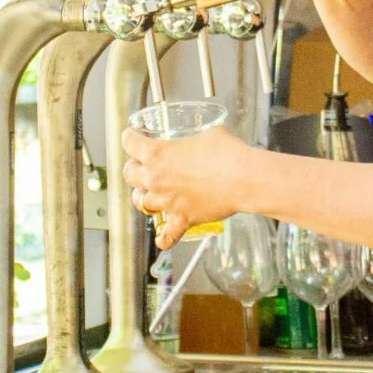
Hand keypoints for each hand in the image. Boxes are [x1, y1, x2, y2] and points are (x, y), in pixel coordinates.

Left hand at [122, 125, 252, 249]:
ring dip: (144, 198)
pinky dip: (164, 238)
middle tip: (141, 166)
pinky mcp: (182, 219)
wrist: (243, 178)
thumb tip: (205, 141)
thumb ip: (199, 138)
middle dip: (134, 169)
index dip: (130, 138)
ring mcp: (167, 201)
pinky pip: (166, 236)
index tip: (131, 137)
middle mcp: (156, 178)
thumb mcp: (210, 134)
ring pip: (141, 203)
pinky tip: (163, 238)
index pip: (130, 143)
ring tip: (150, 195)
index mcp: (158, 154)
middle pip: (129, 175)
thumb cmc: (228, 153)